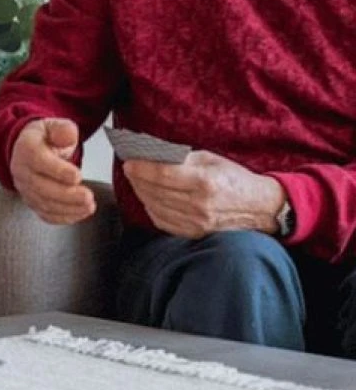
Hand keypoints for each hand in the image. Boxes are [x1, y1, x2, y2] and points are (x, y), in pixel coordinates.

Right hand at [9, 118, 95, 223]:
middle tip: (87, 197)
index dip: (58, 171)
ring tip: (89, 206)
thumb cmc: (44, 139)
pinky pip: (45, 214)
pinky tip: (80, 213)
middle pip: (41, 187)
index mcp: (26, 148)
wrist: (28, 150)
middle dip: (67, 195)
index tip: (77, 176)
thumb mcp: (54, 126)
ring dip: (68, 208)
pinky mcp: (32, 202)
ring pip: (44, 203)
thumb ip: (63, 129)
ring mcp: (25, 189)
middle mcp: (22, 171)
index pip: (38, 161)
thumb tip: (68, 136)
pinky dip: (63, 217)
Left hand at [124, 150, 284, 238]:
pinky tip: (149, 198)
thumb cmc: (235, 180)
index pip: (161, 175)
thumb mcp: (211, 160)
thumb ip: (181, 159)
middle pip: (155, 191)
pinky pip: (162, 221)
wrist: (261, 208)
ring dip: (141, 193)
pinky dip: (151, 208)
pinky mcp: (194, 233)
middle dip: (137, 179)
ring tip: (137, 182)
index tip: (129, 162)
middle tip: (130, 169)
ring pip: (155, 207)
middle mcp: (198, 205)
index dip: (141, 168)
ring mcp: (196, 223)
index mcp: (204, 182)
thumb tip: (152, 156)